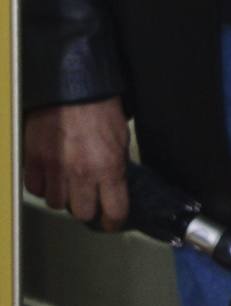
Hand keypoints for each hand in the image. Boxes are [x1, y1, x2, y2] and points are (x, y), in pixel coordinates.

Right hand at [23, 97, 129, 227]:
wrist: (71, 83)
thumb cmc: (98, 107)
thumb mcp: (120, 139)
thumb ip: (116, 168)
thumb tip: (112, 189)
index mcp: (110, 167)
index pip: (114, 212)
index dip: (112, 222)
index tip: (109, 221)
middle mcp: (83, 171)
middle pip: (82, 213)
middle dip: (86, 208)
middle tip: (86, 199)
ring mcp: (56, 166)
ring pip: (56, 203)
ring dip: (61, 197)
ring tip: (66, 184)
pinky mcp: (34, 157)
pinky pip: (35, 187)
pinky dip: (41, 185)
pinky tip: (49, 175)